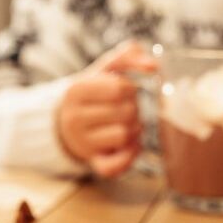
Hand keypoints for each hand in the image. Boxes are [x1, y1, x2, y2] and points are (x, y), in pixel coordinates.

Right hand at [56, 40, 157, 177]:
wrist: (68, 119)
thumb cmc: (95, 91)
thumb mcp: (106, 68)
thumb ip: (129, 55)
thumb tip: (154, 65)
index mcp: (76, 90)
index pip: (120, 88)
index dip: (131, 88)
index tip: (125, 90)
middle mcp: (74, 118)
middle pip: (126, 112)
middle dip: (134, 108)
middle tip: (126, 107)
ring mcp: (81, 142)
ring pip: (124, 136)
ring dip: (135, 129)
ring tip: (127, 123)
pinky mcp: (92, 162)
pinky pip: (114, 167)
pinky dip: (129, 156)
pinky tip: (132, 144)